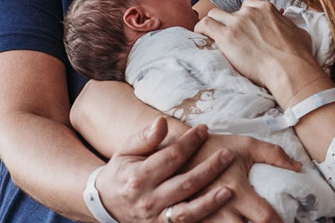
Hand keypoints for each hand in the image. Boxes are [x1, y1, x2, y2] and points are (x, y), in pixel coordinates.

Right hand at [94, 121, 237, 221]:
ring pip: (187, 211)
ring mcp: (155, 218)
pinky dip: (202, 217)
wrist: (105, 203)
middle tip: (228, 154)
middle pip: (184, 184)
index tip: (204, 129)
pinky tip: (217, 209)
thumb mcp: (125, 151)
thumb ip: (145, 138)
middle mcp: (147, 199)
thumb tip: (162, 122)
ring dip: (210, 201)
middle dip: (209, 168)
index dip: (190, 142)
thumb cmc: (121, 172)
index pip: (171, 157)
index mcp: (138, 176)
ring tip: (229, 190)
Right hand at [186, 134, 295, 222]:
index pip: (265, 218)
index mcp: (236, 190)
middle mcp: (221, 208)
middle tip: (268, 222)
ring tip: (248, 221)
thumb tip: (298, 168)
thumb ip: (274, 154)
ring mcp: (206, 217)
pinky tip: (233, 221)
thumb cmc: (215, 147)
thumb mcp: (246, 145)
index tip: (285, 221)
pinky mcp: (195, 219)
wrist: (177, 151)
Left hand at [196, 0, 327, 102]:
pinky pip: (205, 25)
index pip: (248, 5)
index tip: (243, 27)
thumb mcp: (299, 33)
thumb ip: (290, 27)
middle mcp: (250, 12)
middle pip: (231, 11)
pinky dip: (200, 29)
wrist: (289, 69)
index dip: (244, 16)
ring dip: (213, 24)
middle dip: (229, 22)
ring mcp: (237, 23)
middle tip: (230, 37)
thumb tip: (293, 30)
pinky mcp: (226, 36)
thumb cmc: (298, 55)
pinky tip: (199, 36)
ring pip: (214, 14)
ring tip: (211, 36)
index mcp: (266, 9)